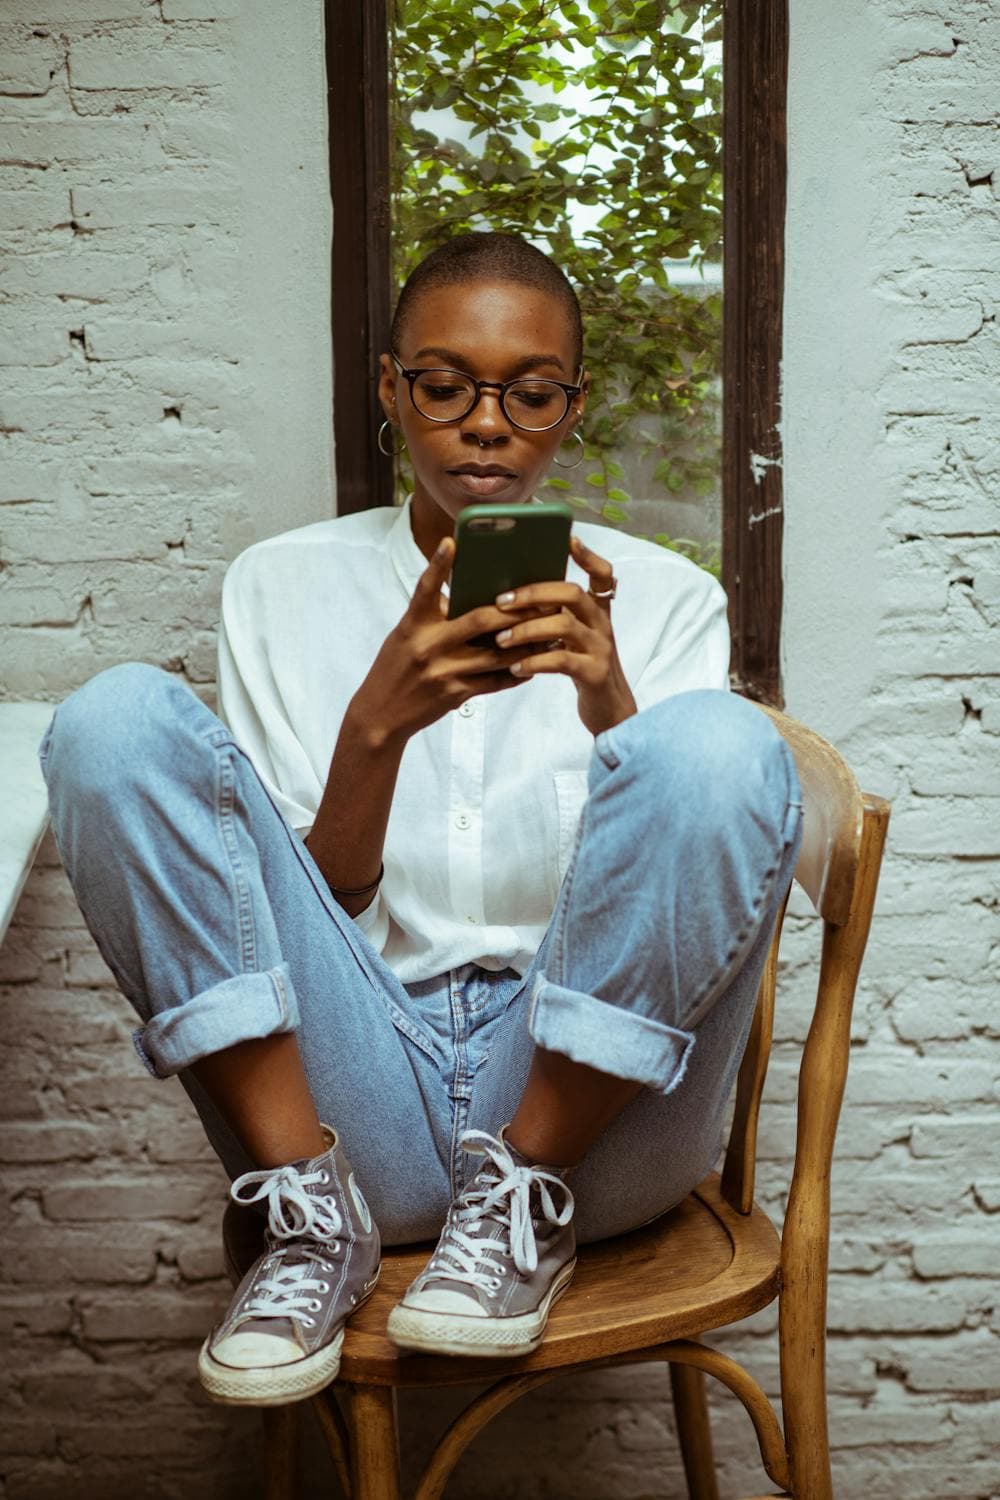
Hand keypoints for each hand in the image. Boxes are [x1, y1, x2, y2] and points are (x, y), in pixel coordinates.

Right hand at [347, 537, 540, 749]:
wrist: (380, 714)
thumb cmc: (396, 667)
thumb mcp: (407, 635)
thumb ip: (434, 616)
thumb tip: (470, 595)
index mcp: (413, 625)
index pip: (425, 589)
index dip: (438, 564)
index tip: (451, 541)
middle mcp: (428, 646)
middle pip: (479, 620)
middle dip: (514, 611)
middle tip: (542, 600)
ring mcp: (443, 672)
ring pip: (495, 654)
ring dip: (525, 644)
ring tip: (549, 633)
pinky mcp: (455, 695)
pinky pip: (494, 682)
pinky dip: (515, 673)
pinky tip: (533, 665)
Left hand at [493, 532, 636, 735]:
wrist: (609, 711)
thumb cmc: (581, 668)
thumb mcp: (573, 638)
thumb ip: (555, 616)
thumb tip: (509, 596)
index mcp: (596, 611)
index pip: (602, 574)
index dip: (588, 555)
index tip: (568, 539)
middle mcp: (602, 624)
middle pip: (573, 593)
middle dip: (534, 592)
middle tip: (501, 601)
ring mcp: (601, 648)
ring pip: (564, 626)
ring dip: (526, 629)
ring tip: (500, 639)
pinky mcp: (595, 674)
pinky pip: (562, 661)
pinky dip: (534, 661)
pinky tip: (515, 667)